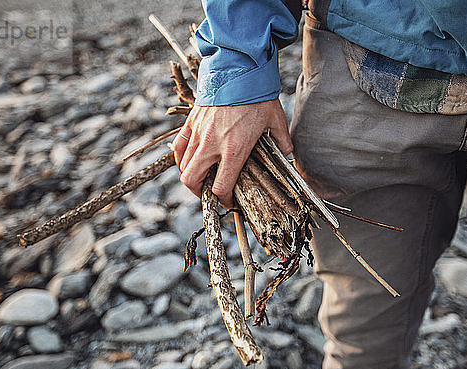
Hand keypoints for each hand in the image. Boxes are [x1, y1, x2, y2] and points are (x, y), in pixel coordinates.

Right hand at [172, 98, 291, 207]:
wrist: (238, 67)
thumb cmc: (257, 93)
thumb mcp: (275, 119)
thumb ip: (281, 140)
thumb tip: (288, 152)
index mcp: (234, 149)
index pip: (220, 187)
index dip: (223, 201)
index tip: (228, 202)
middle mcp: (212, 145)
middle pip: (192, 181)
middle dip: (199, 194)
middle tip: (209, 194)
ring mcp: (198, 133)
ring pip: (183, 166)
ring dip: (190, 176)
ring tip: (200, 179)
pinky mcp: (191, 122)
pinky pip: (179, 147)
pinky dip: (181, 158)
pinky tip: (187, 160)